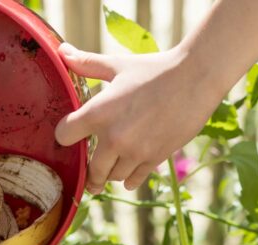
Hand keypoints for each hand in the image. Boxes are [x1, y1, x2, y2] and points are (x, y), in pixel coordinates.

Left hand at [54, 42, 221, 193]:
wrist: (195, 78)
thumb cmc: (155, 69)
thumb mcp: (118, 65)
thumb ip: (88, 64)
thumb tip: (62, 52)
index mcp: (98, 112)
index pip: (64, 136)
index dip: (64, 136)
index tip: (70, 136)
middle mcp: (114, 137)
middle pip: (91, 170)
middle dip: (90, 171)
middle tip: (91, 174)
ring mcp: (135, 151)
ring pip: (113, 177)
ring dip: (111, 174)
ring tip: (111, 170)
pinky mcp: (155, 158)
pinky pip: (134, 180)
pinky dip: (130, 179)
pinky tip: (128, 176)